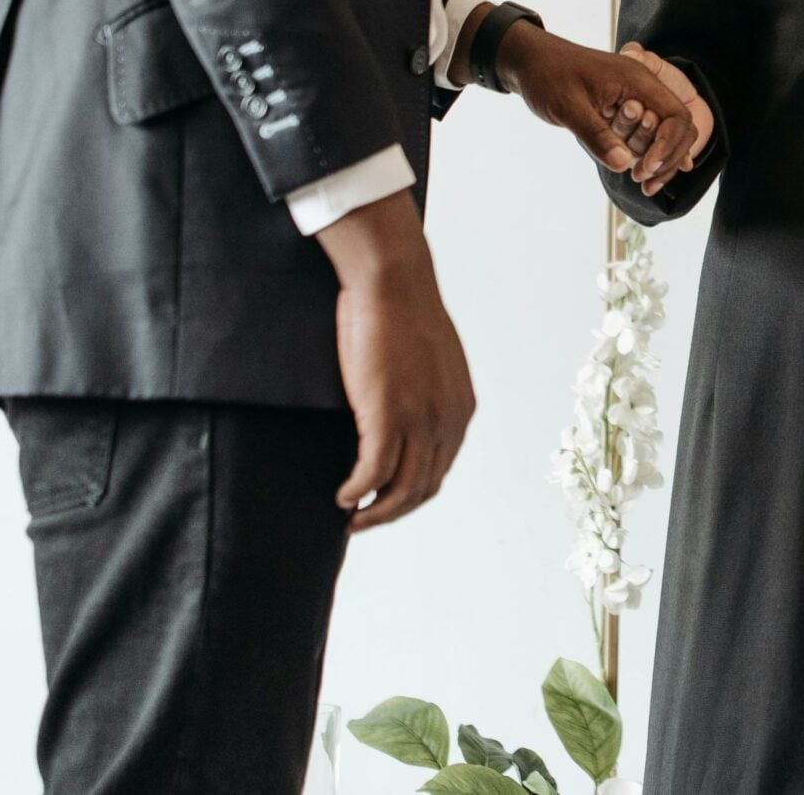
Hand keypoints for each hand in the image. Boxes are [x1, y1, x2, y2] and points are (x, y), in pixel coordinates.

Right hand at [314, 192, 476, 531]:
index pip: (439, 469)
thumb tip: (405, 411)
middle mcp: (448, 420)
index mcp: (461, 409)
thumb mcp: (427, 361)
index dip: (411, 493)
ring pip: (401, 490)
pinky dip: (357, 491)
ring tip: (349, 515)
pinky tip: (342, 494)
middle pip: (423, 488)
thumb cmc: (402, 312)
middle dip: (392, 511)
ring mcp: (421, 420)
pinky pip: (373, 473)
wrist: (394, 282)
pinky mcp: (388, 416)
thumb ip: (426, 391)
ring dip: (374, 512)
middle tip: (362, 519)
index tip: (384, 501)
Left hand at [500, 25, 697, 190]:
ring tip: (641, 181)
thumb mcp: (568, 106)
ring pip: (665, 131)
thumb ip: (596, 135)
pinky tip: (646, 171)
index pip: (676, 115)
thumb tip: (623, 164)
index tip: (644, 168)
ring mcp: (635, 96)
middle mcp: (642, 87)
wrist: (528, 59)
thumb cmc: (547, 75)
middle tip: (642, 181)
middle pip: (679, 127)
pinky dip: (649, 151)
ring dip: (658, 157)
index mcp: (637, 80)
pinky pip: (648, 130)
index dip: (668, 146)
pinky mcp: (624, 107)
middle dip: (666, 157)